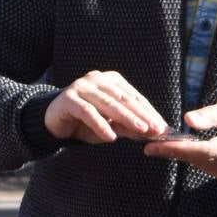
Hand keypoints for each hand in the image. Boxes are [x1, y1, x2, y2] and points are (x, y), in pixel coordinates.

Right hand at [44, 70, 165, 143]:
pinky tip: (110, 137)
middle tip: (155, 129)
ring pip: (108, 104)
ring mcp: (82, 86)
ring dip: (126, 118)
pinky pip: (88, 112)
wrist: (54, 121)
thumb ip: (128, 127)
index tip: (162, 126)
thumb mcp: (110, 126)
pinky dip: (100, 125)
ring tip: (140, 131)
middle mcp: (97, 79)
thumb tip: (150, 132)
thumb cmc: (85, 123)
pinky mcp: (69, 98)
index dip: (149, 112)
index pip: (134, 96)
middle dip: (142, 115)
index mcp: (111, 81)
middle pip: (124, 99)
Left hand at [144, 96, 216, 181]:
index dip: (181, 149)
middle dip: (173, 151)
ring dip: (181, 154)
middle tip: (150, 143)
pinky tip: (182, 148)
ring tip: (162, 142)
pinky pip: (205, 167)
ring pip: (200, 164)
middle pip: (200, 159)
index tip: (157, 145)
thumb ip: (214, 113)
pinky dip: (192, 157)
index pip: (208, 149)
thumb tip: (187, 119)